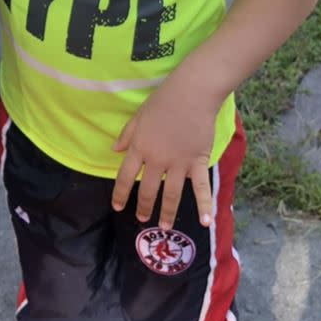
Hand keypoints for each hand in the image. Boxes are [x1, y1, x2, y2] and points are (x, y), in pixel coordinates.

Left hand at [111, 73, 217, 228]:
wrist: (192, 94)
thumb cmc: (163, 101)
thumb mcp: (138, 116)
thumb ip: (126, 135)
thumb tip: (114, 150)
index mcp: (139, 147)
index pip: (126, 176)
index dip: (121, 193)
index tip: (118, 206)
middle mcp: (157, 159)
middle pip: (148, 190)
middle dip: (144, 207)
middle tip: (142, 219)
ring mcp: (178, 163)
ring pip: (171, 194)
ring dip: (167, 213)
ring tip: (163, 226)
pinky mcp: (198, 162)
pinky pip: (201, 187)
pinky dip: (204, 205)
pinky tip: (205, 222)